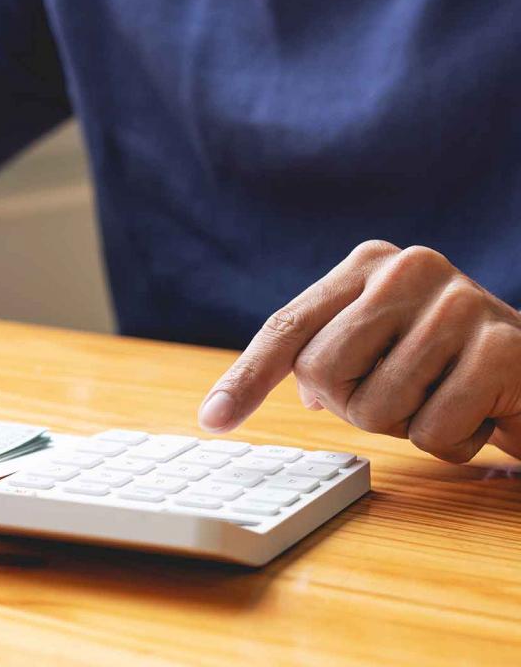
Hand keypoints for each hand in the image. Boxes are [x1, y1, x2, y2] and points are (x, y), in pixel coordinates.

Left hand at [198, 241, 520, 461]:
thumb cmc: (449, 366)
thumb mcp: (382, 351)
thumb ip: (325, 356)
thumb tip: (275, 389)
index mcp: (368, 265)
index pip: (287, 328)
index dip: (247, 378)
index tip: (213, 419)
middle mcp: (408, 268)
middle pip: (322, 372)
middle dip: (357, 406)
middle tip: (406, 395)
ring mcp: (458, 300)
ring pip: (376, 406)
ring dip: (408, 427)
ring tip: (447, 398)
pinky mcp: (503, 345)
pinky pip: (434, 429)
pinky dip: (452, 442)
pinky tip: (482, 411)